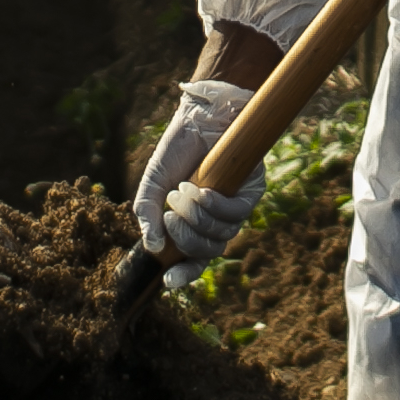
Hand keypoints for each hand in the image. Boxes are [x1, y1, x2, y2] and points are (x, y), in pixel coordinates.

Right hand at [134, 78, 261, 281]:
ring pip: (222, 237)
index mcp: (194, 225)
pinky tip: (199, 189)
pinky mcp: (252, 192)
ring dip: (197, 218)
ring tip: (180, 192)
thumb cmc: (177, 151)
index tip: (167, 281)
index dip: (184, 275)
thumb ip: (147, 214)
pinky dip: (213, 206)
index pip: (194, 261)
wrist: (198, 117)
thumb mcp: (154, 185)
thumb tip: (152, 248)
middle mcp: (217, 222)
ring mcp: (235, 209)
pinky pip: (235, 214)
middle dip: (185, 239)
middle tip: (169, 216)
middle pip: (207, 252)